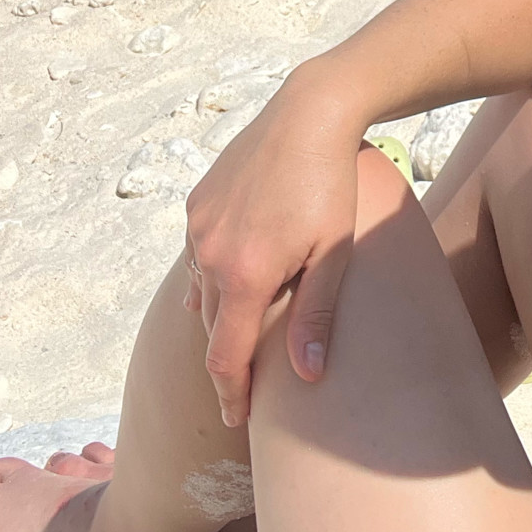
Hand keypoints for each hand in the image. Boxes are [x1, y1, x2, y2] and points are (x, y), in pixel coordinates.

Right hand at [183, 86, 363, 426]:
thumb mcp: (333, 253)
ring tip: (239, 333)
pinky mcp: (199, 202)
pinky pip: (198, 254)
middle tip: (245, 385)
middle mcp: (211, 254)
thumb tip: (307, 376)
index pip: (226, 356)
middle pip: (212, 327)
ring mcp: (199, 226)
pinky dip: (212, 275)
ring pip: (202, 289)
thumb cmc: (331, 183)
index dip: (231, 393)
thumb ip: (316, 315)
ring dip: (219, 315)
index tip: (237, 418)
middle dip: (227, 358)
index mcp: (245, 275)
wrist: (310, 113)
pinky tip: (228, 280)